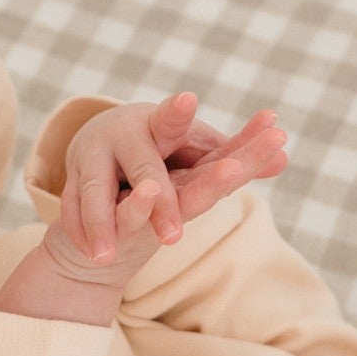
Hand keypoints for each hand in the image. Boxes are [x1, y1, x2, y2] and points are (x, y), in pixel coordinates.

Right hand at [47, 92, 289, 284]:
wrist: (97, 149)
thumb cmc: (159, 152)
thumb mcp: (197, 153)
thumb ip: (236, 155)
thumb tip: (284, 154)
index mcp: (157, 127)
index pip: (172, 122)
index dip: (178, 114)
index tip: (189, 101)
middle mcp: (123, 141)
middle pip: (143, 168)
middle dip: (157, 201)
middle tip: (171, 232)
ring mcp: (93, 165)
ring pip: (95, 193)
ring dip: (103, 221)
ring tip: (107, 254)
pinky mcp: (73, 192)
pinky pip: (72, 214)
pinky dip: (81, 233)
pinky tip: (91, 254)